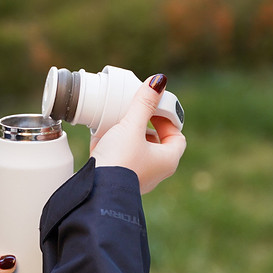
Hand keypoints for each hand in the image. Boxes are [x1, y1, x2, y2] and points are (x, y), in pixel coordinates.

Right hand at [90, 74, 186, 193]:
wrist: (95, 191)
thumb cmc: (120, 161)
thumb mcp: (132, 126)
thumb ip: (144, 103)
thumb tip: (158, 81)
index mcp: (167, 160)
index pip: (177, 136)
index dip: (167, 120)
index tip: (153, 109)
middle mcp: (155, 172)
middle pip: (155, 142)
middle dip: (144, 125)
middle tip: (133, 112)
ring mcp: (137, 177)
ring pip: (136, 150)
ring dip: (127, 135)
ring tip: (115, 121)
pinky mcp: (117, 180)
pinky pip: (119, 159)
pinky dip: (112, 146)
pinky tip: (101, 136)